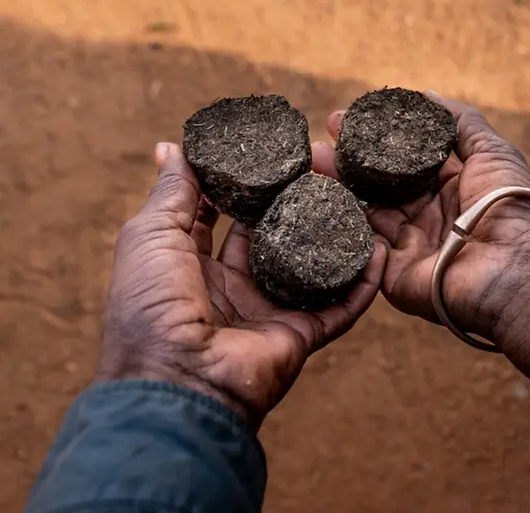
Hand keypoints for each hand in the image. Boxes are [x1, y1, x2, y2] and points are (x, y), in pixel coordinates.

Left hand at [95, 143, 385, 427]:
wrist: (179, 380)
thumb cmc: (151, 307)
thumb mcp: (151, 236)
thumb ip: (171, 193)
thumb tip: (170, 148)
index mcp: (190, 266)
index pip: (217, 217)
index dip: (238, 187)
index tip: (262, 154)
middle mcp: (231, 289)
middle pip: (270, 238)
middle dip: (291, 205)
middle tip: (317, 168)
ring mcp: (269, 311)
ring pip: (309, 267)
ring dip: (330, 237)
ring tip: (354, 197)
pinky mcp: (302, 334)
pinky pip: (340, 306)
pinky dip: (362, 283)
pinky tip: (379, 251)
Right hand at [311, 93, 529, 344]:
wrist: (512, 265)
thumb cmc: (509, 203)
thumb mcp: (492, 151)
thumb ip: (460, 123)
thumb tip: (426, 95)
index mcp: (453, 191)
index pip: (408, 163)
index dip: (379, 142)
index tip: (349, 121)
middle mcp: (430, 219)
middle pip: (382, 187)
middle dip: (350, 162)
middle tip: (319, 139)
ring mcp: (411, 248)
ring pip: (367, 213)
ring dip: (339, 186)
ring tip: (310, 159)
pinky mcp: (395, 275)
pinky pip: (364, 248)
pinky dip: (343, 223)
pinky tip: (317, 195)